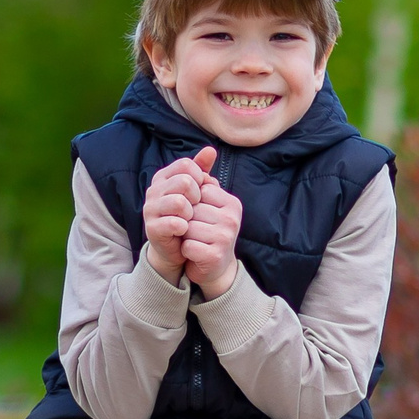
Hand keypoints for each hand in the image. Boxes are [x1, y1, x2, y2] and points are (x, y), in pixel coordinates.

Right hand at [141, 156, 203, 283]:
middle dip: (197, 197)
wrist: (177, 247)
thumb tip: (211, 150)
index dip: (199, 178)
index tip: (200, 193)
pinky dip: (184, 227)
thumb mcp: (196, 191)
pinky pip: (174, 223)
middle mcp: (153, 190)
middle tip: (195, 209)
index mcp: (163, 177)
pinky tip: (184, 231)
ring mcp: (150, 209)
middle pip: (184, 181)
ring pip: (180, 202)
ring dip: (191, 214)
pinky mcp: (152, 228)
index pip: (186, 165)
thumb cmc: (187, 216)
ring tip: (189, 220)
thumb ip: (201, 170)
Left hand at [179, 150, 243, 298]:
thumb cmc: (209, 232)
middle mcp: (232, 218)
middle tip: (196, 232)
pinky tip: (195, 253)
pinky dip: (185, 250)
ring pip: (187, 227)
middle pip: (192, 210)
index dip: (191, 206)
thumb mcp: (209, 204)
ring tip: (196, 241)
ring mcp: (226, 237)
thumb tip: (207, 150)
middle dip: (187, 222)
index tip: (199, 217)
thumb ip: (206, 181)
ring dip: (185, 236)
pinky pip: (187, 245)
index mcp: (232, 203)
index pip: (199, 193)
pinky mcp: (215, 254)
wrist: (215, 268)